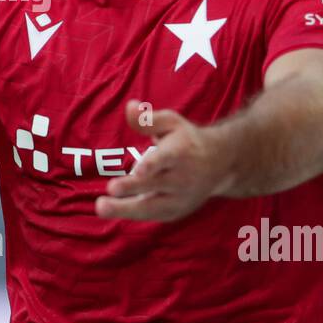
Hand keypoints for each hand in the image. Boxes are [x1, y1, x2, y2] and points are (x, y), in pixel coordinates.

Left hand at [96, 100, 231, 221]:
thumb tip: (129, 107)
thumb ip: (148, 119)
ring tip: (102, 207)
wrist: (220, 164)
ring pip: (153, 206)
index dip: (152, 166)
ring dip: (127, 209)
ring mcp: (180, 198)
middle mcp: (182, 178)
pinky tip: (112, 209)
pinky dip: (132, 214)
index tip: (138, 171)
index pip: (166, 160)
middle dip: (133, 188)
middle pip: (156, 185)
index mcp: (180, 153)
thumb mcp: (172, 123)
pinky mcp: (175, 212)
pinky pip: (152, 215)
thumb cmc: (187, 140)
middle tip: (111, 189)